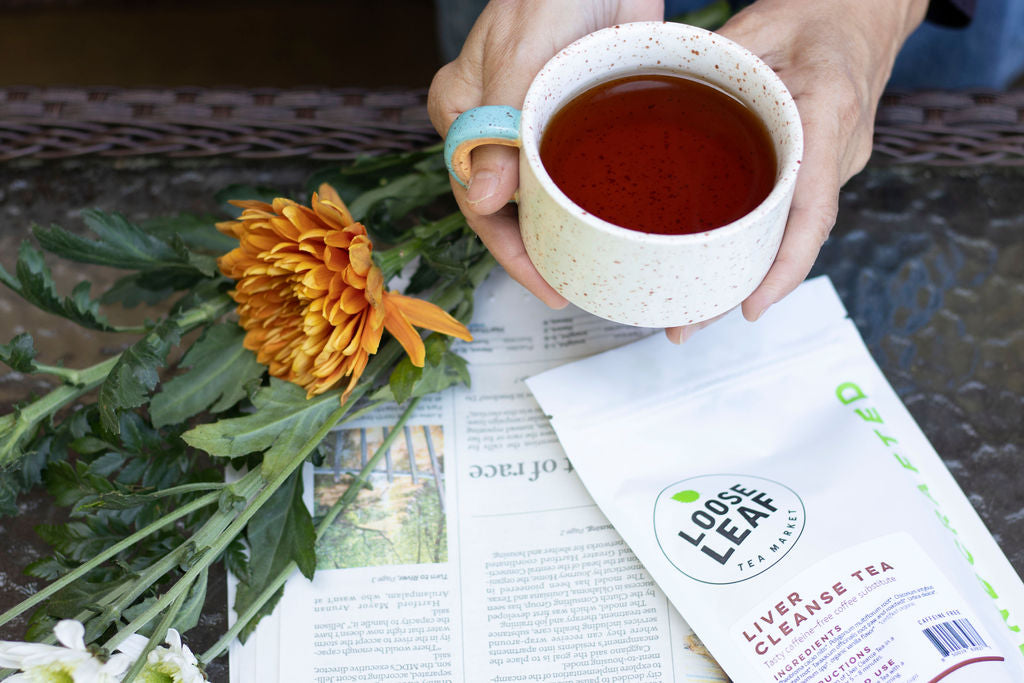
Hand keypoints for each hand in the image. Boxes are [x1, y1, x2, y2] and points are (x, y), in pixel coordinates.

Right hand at [428, 0, 663, 309]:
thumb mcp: (523, 56)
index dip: (510, 252)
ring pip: (543, 195)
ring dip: (565, 232)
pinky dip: (591, 200)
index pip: (478, 202)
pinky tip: (614, 227)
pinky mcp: (573, 116)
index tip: (546, 284)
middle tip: (577, 287)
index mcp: (462, 115)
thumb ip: (501, 129)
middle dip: (538, 252)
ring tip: (596, 269)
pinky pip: (576, 170)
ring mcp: (534, 124)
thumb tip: (486, 200)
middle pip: (509, 208)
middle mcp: (493, 127)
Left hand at [671, 0, 927, 342]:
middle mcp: (839, 151)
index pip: (811, 210)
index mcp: (825, 114)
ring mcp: (839, 162)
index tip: (751, 307)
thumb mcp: (762, 25)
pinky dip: (759, 243)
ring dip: (748, 272)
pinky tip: (719, 259)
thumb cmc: (823, 11)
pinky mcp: (826, 166)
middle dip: (742, 291)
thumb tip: (663, 90)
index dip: (783, 267)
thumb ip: (718, 61)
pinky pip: (793, 213)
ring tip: (690, 307)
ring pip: (793, 233)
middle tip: (684, 326)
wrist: (870, 8)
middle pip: (794, 239)